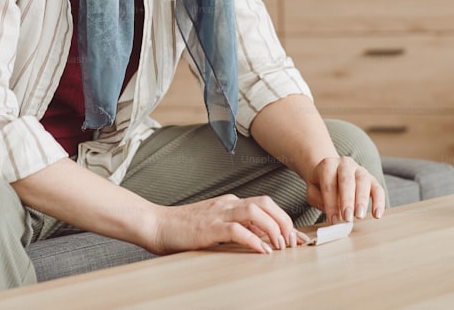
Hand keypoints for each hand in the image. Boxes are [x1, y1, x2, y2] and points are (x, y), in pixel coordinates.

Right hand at [148, 194, 307, 254]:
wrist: (156, 224)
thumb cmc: (183, 229)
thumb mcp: (215, 226)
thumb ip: (237, 228)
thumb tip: (262, 239)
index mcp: (230, 203)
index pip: (265, 204)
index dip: (285, 219)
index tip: (298, 238)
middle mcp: (228, 204)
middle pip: (266, 203)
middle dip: (284, 221)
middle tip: (292, 242)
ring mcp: (218, 213)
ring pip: (256, 212)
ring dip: (273, 229)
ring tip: (281, 246)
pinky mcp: (209, 227)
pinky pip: (238, 230)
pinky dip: (254, 240)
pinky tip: (262, 251)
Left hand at [306, 156, 386, 224]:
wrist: (330, 170)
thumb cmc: (321, 184)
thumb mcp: (313, 191)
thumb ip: (320, 201)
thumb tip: (335, 218)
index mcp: (328, 165)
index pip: (329, 183)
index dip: (330, 203)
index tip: (333, 220)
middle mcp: (344, 164)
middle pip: (347, 180)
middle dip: (347, 200)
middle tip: (347, 218)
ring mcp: (359, 169)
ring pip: (363, 181)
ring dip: (362, 200)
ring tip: (360, 216)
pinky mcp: (371, 178)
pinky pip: (378, 188)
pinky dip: (379, 201)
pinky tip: (377, 214)